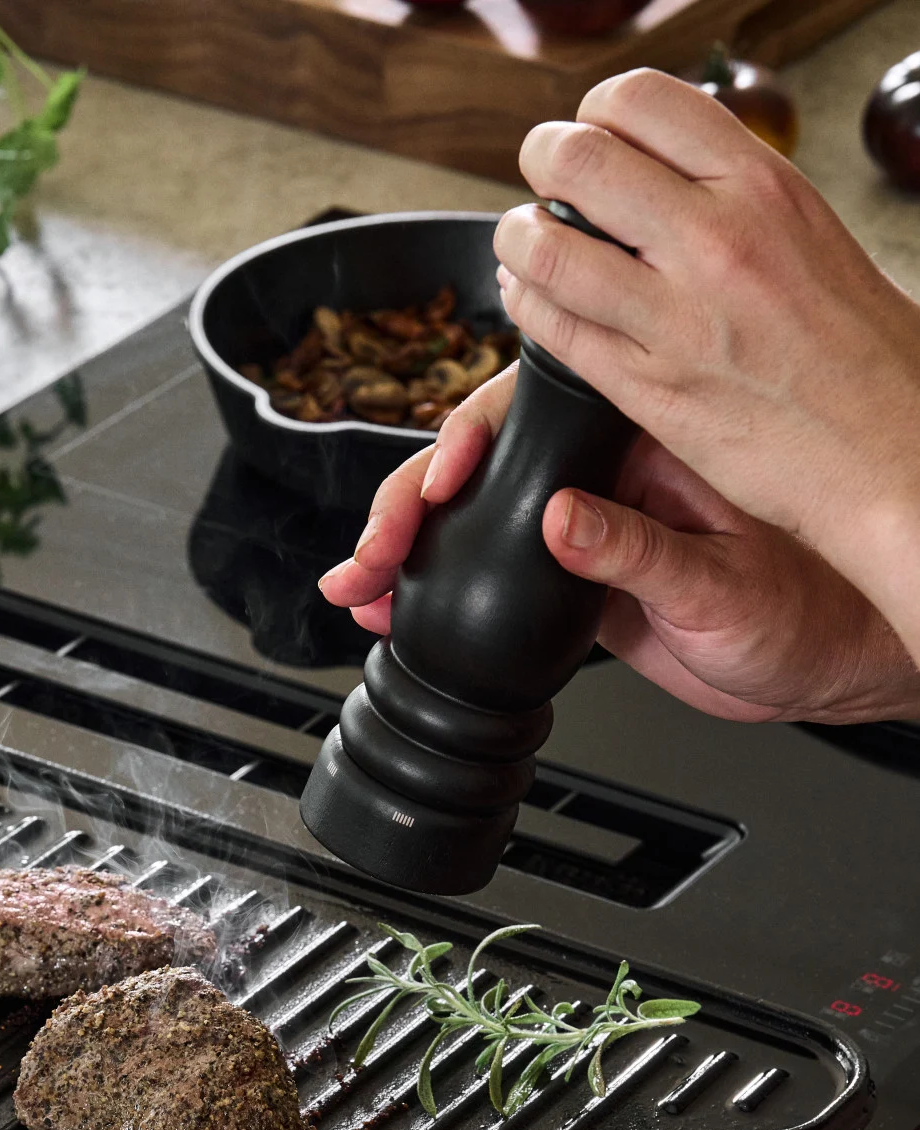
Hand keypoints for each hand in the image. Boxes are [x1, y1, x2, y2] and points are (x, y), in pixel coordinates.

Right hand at [318, 369, 919, 723]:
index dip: (471, 439)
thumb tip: (562, 523)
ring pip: (470, 518)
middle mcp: (606, 472)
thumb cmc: (803, 613)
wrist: (818, 670)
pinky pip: (482, 574)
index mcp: (649, 441)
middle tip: (376, 548)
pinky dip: (429, 591)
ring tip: (360, 583)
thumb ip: (639, 553)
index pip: (537, 410)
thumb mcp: (722, 587)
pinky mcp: (567, 579)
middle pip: (482, 462)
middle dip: (412, 503)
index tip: (441, 479)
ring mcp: (581, 524)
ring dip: (405, 547)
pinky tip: (388, 607)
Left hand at [490, 70, 919, 653]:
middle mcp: (715, 242)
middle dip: (543, 162)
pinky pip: (555, 332)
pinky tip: (532, 300)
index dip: (595, 111)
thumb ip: (732, 192)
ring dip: (518, 240)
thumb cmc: (857, 347)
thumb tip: (660, 167)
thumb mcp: (808, 229)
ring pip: (548, 250)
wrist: (889, 444)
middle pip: (579, 161)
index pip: (642, 102)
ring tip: (522, 242)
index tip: (589, 130)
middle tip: (541, 179)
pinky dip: (527, 307)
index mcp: (762, 186)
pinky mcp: (649, 390)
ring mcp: (677, 319)